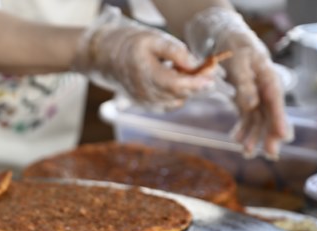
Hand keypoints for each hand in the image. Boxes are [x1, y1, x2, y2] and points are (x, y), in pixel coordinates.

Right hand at [73, 6, 213, 109]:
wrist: (106, 57)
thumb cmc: (131, 44)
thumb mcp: (154, 39)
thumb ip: (176, 52)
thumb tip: (196, 65)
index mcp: (145, 73)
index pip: (176, 85)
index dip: (196, 83)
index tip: (211, 76)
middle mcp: (143, 92)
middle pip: (178, 95)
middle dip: (196, 85)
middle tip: (208, 71)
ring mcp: (143, 101)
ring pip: (175, 102)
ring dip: (188, 90)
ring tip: (190, 73)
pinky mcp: (144, 105)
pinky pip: (168, 105)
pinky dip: (178, 95)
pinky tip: (177, 81)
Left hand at [185, 7, 290, 158]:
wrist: (224, 38)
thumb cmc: (233, 47)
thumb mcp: (237, 63)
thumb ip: (244, 84)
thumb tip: (251, 106)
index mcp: (267, 77)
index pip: (276, 101)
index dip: (280, 120)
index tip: (283, 137)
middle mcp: (264, 87)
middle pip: (270, 114)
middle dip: (269, 135)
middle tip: (269, 154)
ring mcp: (255, 93)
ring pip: (258, 118)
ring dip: (254, 135)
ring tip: (247, 153)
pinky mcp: (244, 97)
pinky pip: (246, 116)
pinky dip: (242, 128)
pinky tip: (236, 139)